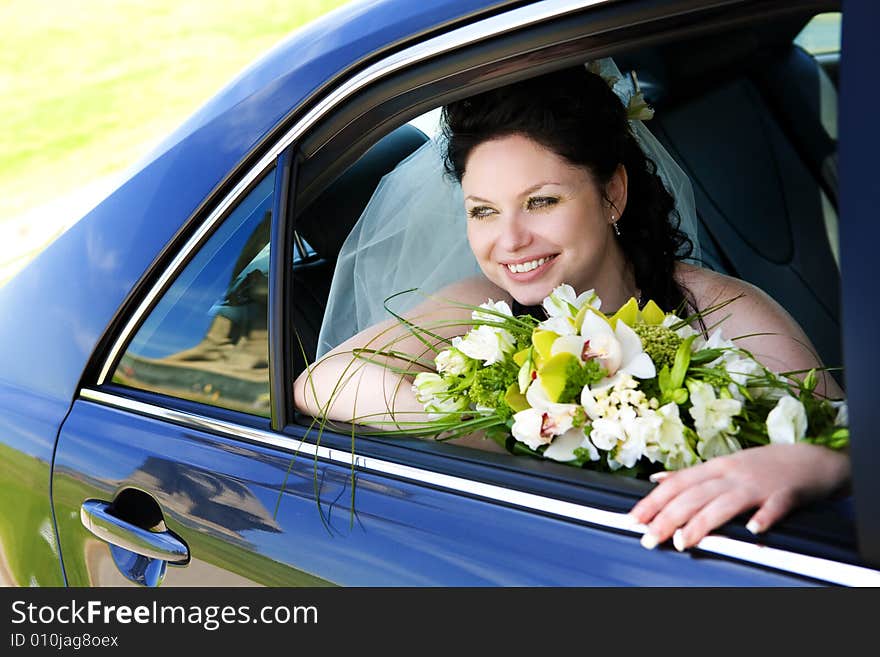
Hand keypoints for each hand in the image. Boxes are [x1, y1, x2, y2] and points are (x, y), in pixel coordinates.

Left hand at [628, 443, 849, 550]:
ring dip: (702, 522)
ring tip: (683, 541)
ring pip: (725, 503)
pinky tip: (753, 530)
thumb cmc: (762, 466)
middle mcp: (731, 474)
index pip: (677, 484)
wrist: (811, 459)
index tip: (634, 519)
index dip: (654, 501)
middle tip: (649, 538)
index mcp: (715, 468)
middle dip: (668, 517)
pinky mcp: (786, 494)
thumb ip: (691, 475)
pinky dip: (764, 517)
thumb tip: (657, 479)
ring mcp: (758, 484)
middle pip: (694, 495)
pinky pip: (774, 506)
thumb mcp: (723, 465)